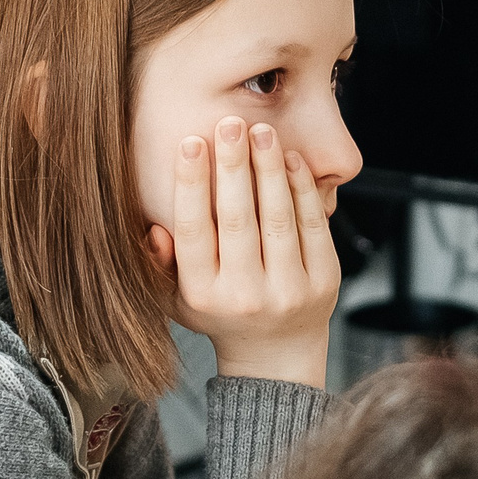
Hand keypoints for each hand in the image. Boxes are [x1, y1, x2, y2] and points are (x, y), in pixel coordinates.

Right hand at [147, 116, 338, 386]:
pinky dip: (303, 190)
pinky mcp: (323, 283)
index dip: (190, 184)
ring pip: (278, 218)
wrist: (277, 355)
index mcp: (203, 295)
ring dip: (269, 169)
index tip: (190, 141)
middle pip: (237, 219)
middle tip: (230, 123)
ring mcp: (288, 290)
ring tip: (261, 131)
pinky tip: (291, 159)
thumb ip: (160, 264)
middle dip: (233, 166)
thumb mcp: (176, 299)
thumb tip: (154, 229)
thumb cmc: (220, 313)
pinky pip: (313, 227)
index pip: (193, 230)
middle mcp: (245, 295)